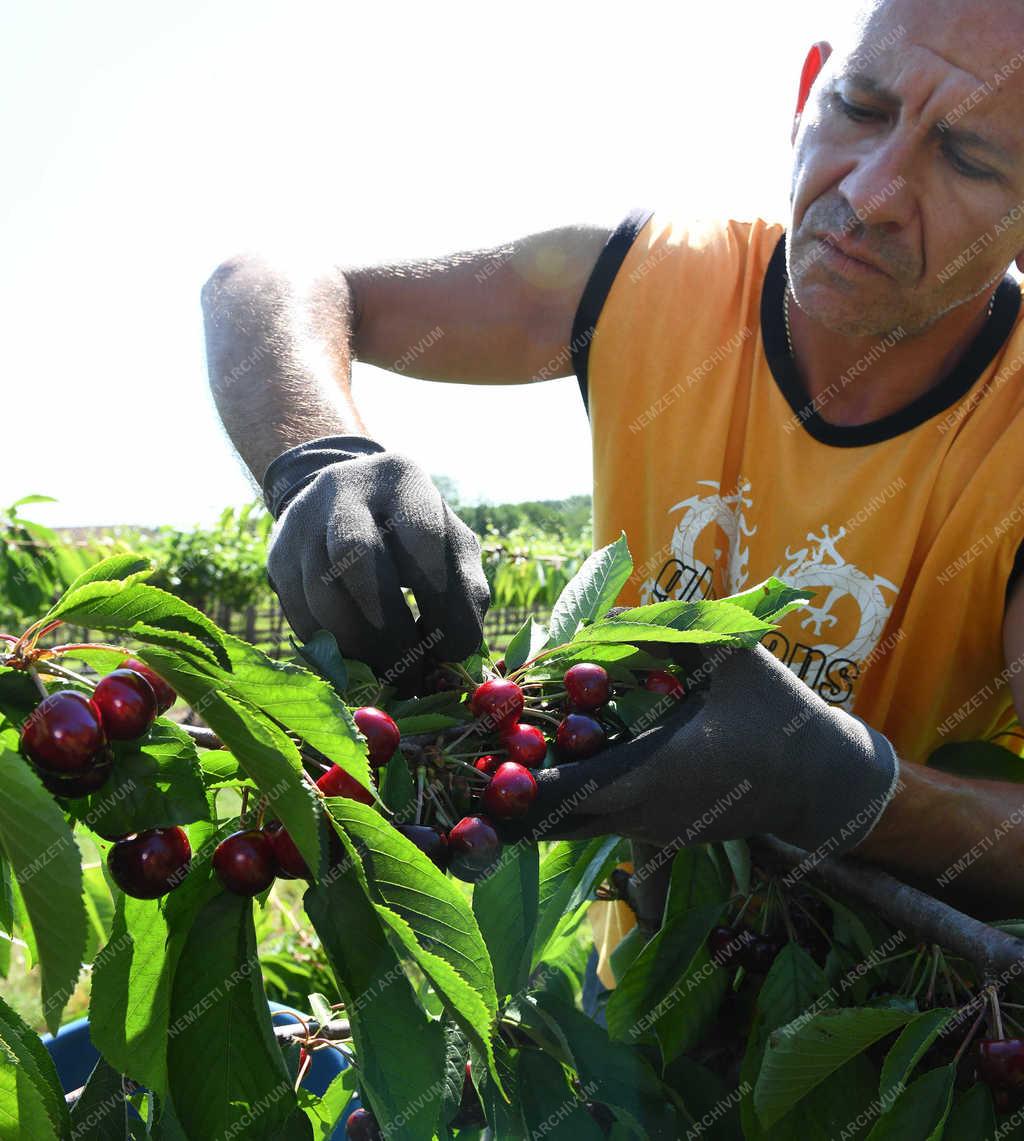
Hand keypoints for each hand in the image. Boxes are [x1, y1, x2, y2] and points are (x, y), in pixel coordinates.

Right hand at [262, 435, 489, 689]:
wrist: (344, 501)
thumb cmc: (414, 533)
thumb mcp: (450, 543)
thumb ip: (465, 588)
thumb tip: (460, 653)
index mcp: (402, 478)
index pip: (422, 537)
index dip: (441, 599)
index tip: (454, 649)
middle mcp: (344, 489)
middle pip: (356, 556)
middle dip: (389, 627)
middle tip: (413, 676)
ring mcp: (302, 522)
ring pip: (321, 591)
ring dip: (358, 647)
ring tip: (388, 679)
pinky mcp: (277, 557)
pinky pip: (299, 615)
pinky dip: (331, 650)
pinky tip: (358, 667)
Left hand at [523, 639, 899, 857]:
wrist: (822, 780)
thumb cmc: (777, 712)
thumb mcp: (728, 656)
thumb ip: (663, 632)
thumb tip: (599, 617)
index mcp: (661, 770)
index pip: (575, 788)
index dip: (525, 780)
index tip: (486, 754)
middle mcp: (647, 812)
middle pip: (559, 821)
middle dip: (516, 796)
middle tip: (474, 761)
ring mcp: (652, 831)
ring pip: (575, 827)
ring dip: (538, 802)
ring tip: (499, 766)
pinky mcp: (659, 836)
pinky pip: (600, 824)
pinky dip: (569, 804)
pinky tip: (551, 771)